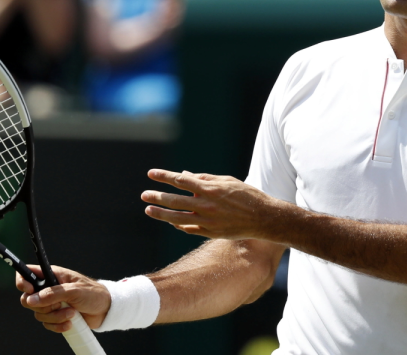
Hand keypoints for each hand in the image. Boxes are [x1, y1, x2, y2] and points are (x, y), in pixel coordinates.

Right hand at [16, 265, 110, 332]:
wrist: (105, 310)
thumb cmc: (93, 294)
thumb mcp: (74, 291)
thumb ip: (53, 294)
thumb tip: (31, 300)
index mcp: (53, 275)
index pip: (28, 273)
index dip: (23, 281)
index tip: (29, 290)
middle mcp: (49, 289)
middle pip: (28, 299)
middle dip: (43, 306)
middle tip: (58, 305)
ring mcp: (51, 303)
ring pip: (38, 314)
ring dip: (55, 317)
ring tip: (72, 313)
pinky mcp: (56, 316)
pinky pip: (47, 324)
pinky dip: (58, 326)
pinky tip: (70, 323)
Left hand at [142, 169, 287, 239]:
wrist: (263, 218)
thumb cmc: (246, 195)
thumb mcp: (226, 181)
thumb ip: (204, 179)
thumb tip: (185, 175)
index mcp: (210, 189)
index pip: (181, 181)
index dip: (164, 177)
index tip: (151, 174)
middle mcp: (206, 205)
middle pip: (175, 200)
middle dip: (157, 196)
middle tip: (144, 194)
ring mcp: (207, 221)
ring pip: (177, 218)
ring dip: (161, 213)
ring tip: (148, 210)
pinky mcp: (210, 233)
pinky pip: (189, 229)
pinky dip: (179, 225)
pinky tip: (171, 222)